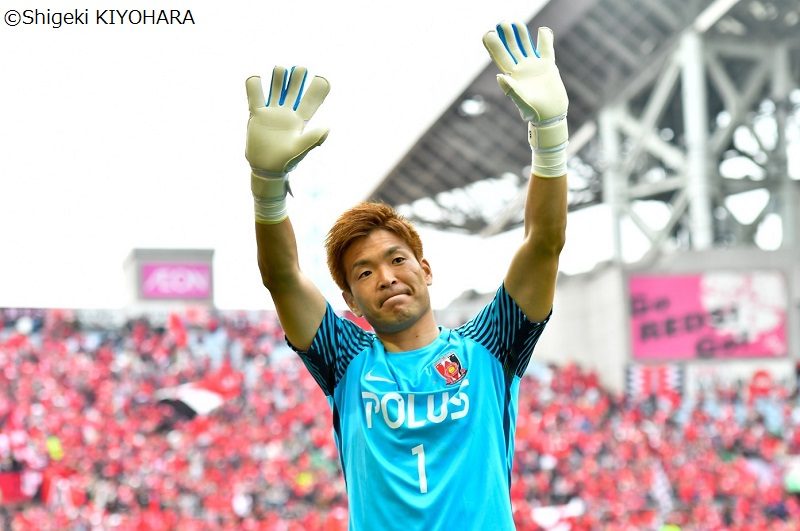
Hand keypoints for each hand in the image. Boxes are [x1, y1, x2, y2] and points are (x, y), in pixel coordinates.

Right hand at [245, 66, 329, 177]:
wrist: (266, 169)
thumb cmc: (286, 162)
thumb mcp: (300, 150)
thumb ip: (312, 139)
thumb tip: (328, 128)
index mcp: (301, 119)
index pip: (313, 99)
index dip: (318, 87)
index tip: (321, 77)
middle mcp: (288, 112)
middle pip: (295, 87)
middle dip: (299, 76)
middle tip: (300, 70)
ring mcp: (272, 112)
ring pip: (277, 86)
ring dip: (279, 76)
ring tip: (280, 69)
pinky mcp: (257, 114)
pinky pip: (255, 95)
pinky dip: (254, 84)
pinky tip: (257, 79)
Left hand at [483, 22, 568, 174]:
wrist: (551, 116)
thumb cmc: (533, 113)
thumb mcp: (521, 102)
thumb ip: (510, 89)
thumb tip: (499, 75)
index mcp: (512, 76)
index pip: (500, 57)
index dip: (494, 46)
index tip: (488, 34)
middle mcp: (521, 69)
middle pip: (511, 48)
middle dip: (506, 36)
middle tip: (502, 23)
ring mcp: (534, 67)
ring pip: (526, 46)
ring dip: (521, 34)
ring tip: (516, 23)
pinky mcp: (547, 67)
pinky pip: (546, 50)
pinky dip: (545, 40)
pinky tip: (543, 30)